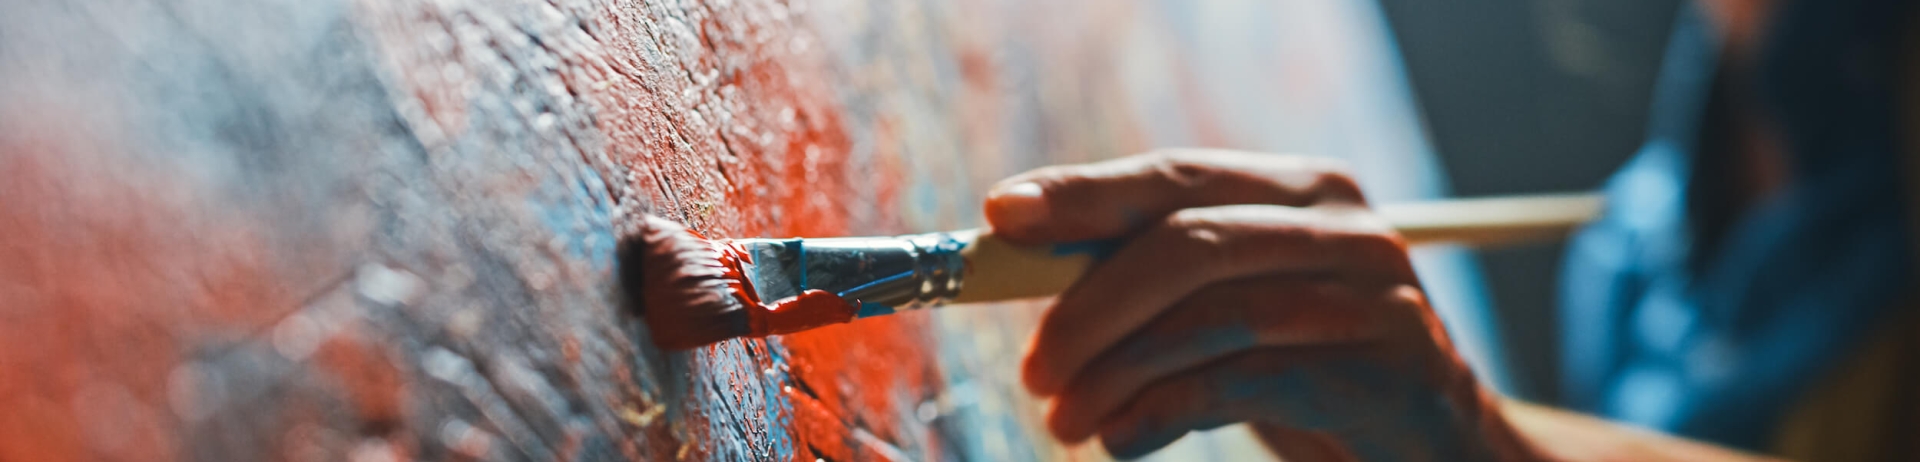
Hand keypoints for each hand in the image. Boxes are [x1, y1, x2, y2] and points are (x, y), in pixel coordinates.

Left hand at [985, 150, 1539, 460]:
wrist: (1436, 446)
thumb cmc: (1311, 371)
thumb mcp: (1232, 313)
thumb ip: (1154, 281)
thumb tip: (1021, 259)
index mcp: (1302, 190)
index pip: (1176, 175)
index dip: (1083, 194)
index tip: (1001, 217)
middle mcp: (1345, 225)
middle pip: (1187, 242)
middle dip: (1089, 305)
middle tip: (1033, 368)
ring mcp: (1376, 295)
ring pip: (1210, 315)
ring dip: (1117, 371)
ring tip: (1065, 418)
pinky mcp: (1391, 369)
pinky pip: (1247, 379)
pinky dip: (1164, 410)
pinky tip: (1123, 435)